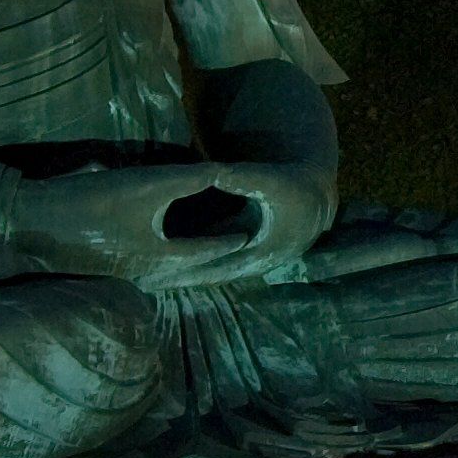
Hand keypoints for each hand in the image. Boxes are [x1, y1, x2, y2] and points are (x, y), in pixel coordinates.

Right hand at [0, 162, 222, 283]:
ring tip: (206, 245)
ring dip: (188, 258)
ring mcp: (124, 272)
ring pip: (168, 267)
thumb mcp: (145, 185)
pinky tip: (162, 244)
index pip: (206, 252)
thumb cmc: (91, 203)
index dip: (229, 241)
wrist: (32, 219)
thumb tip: (221, 172)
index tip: (250, 236)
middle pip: (189, 267)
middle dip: (212, 257)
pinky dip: (165, 255)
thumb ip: (186, 179)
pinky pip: (148, 263)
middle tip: (235, 245)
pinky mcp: (106, 264)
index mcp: (160, 258)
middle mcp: (146, 272)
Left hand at [125, 150, 332, 293]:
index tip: (156, 275)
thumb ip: (244, 179)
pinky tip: (169, 262)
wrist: (316, 197)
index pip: (214, 266)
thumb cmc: (296, 188)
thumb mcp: (272, 181)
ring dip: (182, 275)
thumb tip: (215, 173)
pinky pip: (213, 259)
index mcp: (257, 251)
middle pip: (206, 275)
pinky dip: (193, 263)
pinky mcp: (241, 248)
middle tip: (141, 283)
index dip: (185, 271)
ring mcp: (246, 258)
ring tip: (147, 278)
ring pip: (209, 271)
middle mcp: (250, 262)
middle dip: (176, 280)